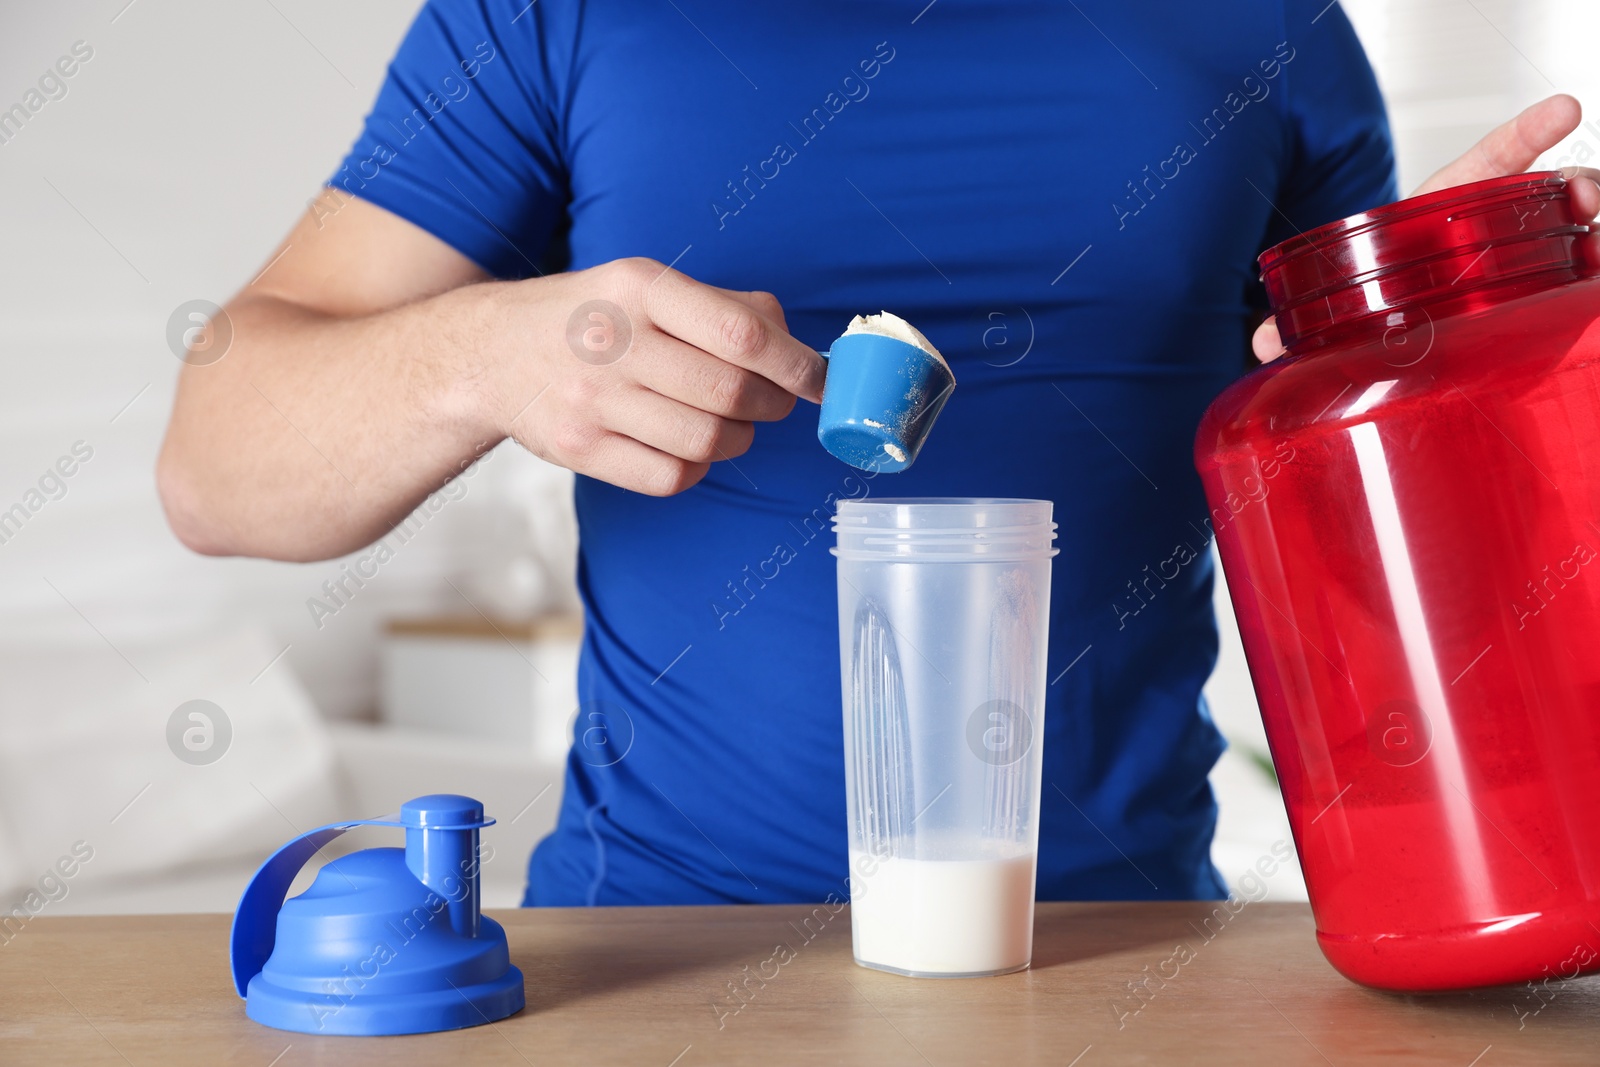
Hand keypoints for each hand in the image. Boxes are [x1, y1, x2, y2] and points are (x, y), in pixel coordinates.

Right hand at [496, 257, 826, 494]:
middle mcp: (615, 342)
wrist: (490, 353)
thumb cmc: (591, 317)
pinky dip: (696, 467)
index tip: (821, 381)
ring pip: (706, 441)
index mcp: (641, 288)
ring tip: (730, 424)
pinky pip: (671, 476)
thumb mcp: (646, 284)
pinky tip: (687, 445)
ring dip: (738, 439)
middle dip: (773, 405)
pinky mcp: (579, 449)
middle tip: (776, 403)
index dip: (796, 365)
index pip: (742, 335)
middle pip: (731, 393)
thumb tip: (793, 341)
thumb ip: (724, 307)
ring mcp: (592, 401)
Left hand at [1251, 94, 1599, 361]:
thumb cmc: (1359, 312)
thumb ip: (1296, 322)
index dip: (1524, 136)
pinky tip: (1590, 294)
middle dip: (1576, 187)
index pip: (1489, 165)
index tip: (1563, 110)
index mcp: (1439, 220)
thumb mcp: (1330, 306)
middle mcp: (1485, 238)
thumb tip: (1263, 341)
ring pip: (1572, 239)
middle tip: (1585, 197)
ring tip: (1598, 244)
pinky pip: (1571, 289)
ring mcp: (1514, 272)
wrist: (1374, 350)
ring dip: (1594, 235)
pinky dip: (1587, 284)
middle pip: (1547, 195)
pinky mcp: (1525, 309)